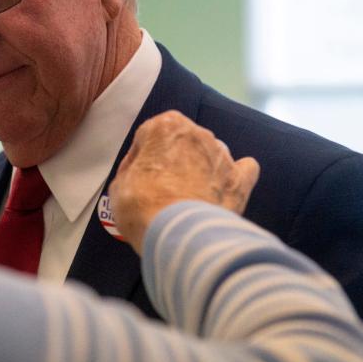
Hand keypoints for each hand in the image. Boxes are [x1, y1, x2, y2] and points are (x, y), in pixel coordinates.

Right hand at [108, 110, 259, 253]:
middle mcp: (199, 134)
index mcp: (166, 126)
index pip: (149, 135)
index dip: (140, 157)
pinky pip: (243, 170)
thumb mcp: (119, 185)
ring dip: (200, 169)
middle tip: (160, 189)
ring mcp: (223, 156)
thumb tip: (141, 171)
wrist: (177, 234)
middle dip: (172, 161)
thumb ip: (132, 169)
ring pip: (210, 155)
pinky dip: (233, 177)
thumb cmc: (142, 206)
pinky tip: (222, 190)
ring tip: (188, 198)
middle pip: (181, 143)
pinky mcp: (241, 181)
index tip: (137, 176)